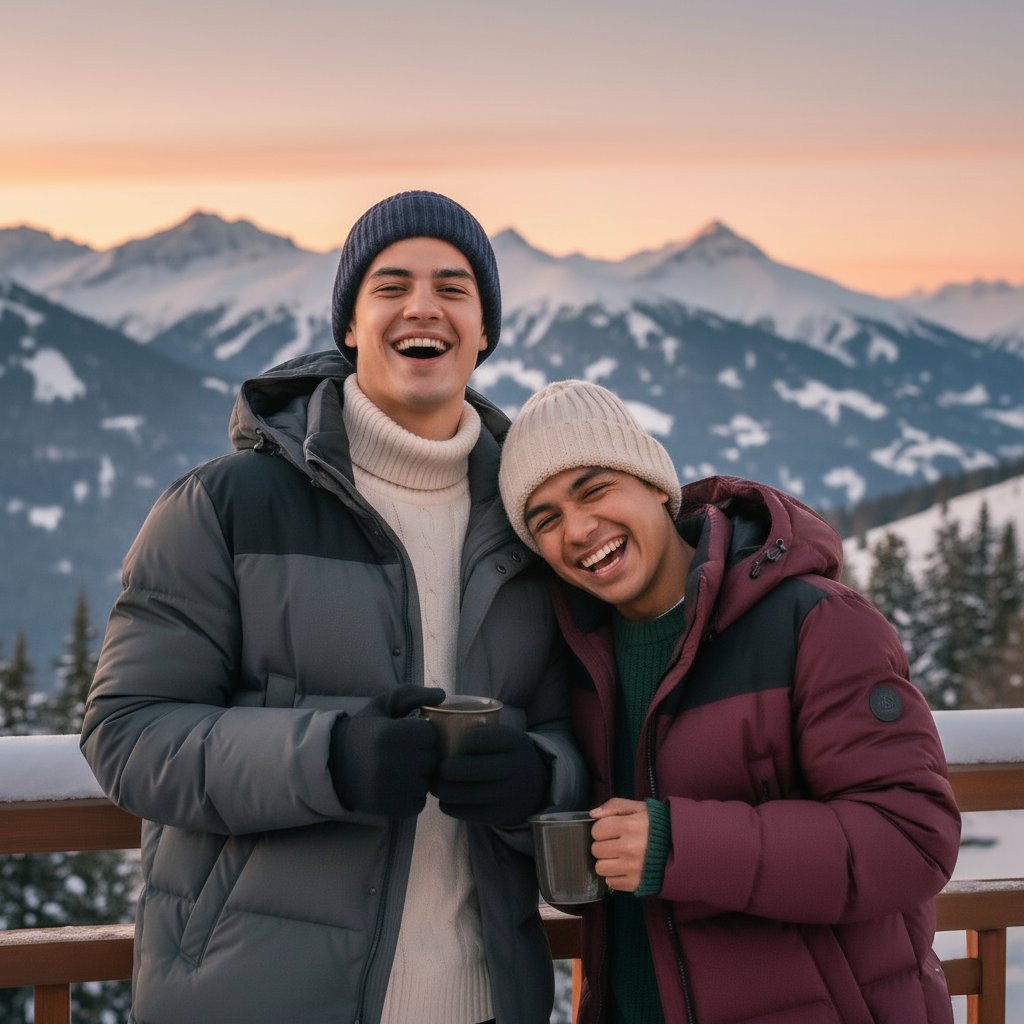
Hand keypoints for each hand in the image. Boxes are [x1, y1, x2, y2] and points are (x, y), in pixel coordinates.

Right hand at [328, 686, 444, 817]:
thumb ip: (411, 694)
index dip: (423, 733)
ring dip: (421, 776)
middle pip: (431, 759)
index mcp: (388, 734)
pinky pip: (419, 803)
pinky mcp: (389, 809)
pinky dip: (414, 796)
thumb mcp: (383, 705)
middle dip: (424, 754)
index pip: (430, 734)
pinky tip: (400, 786)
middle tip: (408, 752)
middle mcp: (389, 763)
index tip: (411, 734)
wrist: (333, 765)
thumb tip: (441, 695)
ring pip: (427, 782)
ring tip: (403, 769)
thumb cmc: (365, 732)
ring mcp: (389, 789)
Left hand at [434, 724, 548, 825]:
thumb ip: (480, 732)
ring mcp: (507, 794)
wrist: (535, 786)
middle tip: (437, 766)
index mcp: (514, 742)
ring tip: (436, 783)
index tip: (452, 741)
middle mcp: (513, 768)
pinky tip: (446, 799)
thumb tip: (437, 730)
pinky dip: (449, 805)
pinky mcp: (498, 815)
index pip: (478, 739)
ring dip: (442, 789)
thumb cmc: (507, 755)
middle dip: (445, 768)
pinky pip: (464, 812)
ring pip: (462, 794)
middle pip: (467, 769)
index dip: (461, 741)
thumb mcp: (504, 737)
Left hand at [590, 798, 649, 892]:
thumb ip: (614, 806)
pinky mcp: (636, 883)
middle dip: (603, 845)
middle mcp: (630, 848)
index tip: (612, 830)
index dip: (602, 829)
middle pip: (596, 850)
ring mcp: (633, 868)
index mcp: (630, 825)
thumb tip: (592, 814)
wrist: (682, 847)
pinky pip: (611, 882)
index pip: (597, 830)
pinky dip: (615, 875)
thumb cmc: (657, 825)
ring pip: (600, 868)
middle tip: (616, 843)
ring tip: (619, 856)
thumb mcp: (638, 808)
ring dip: (607, 862)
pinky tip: (625, 867)